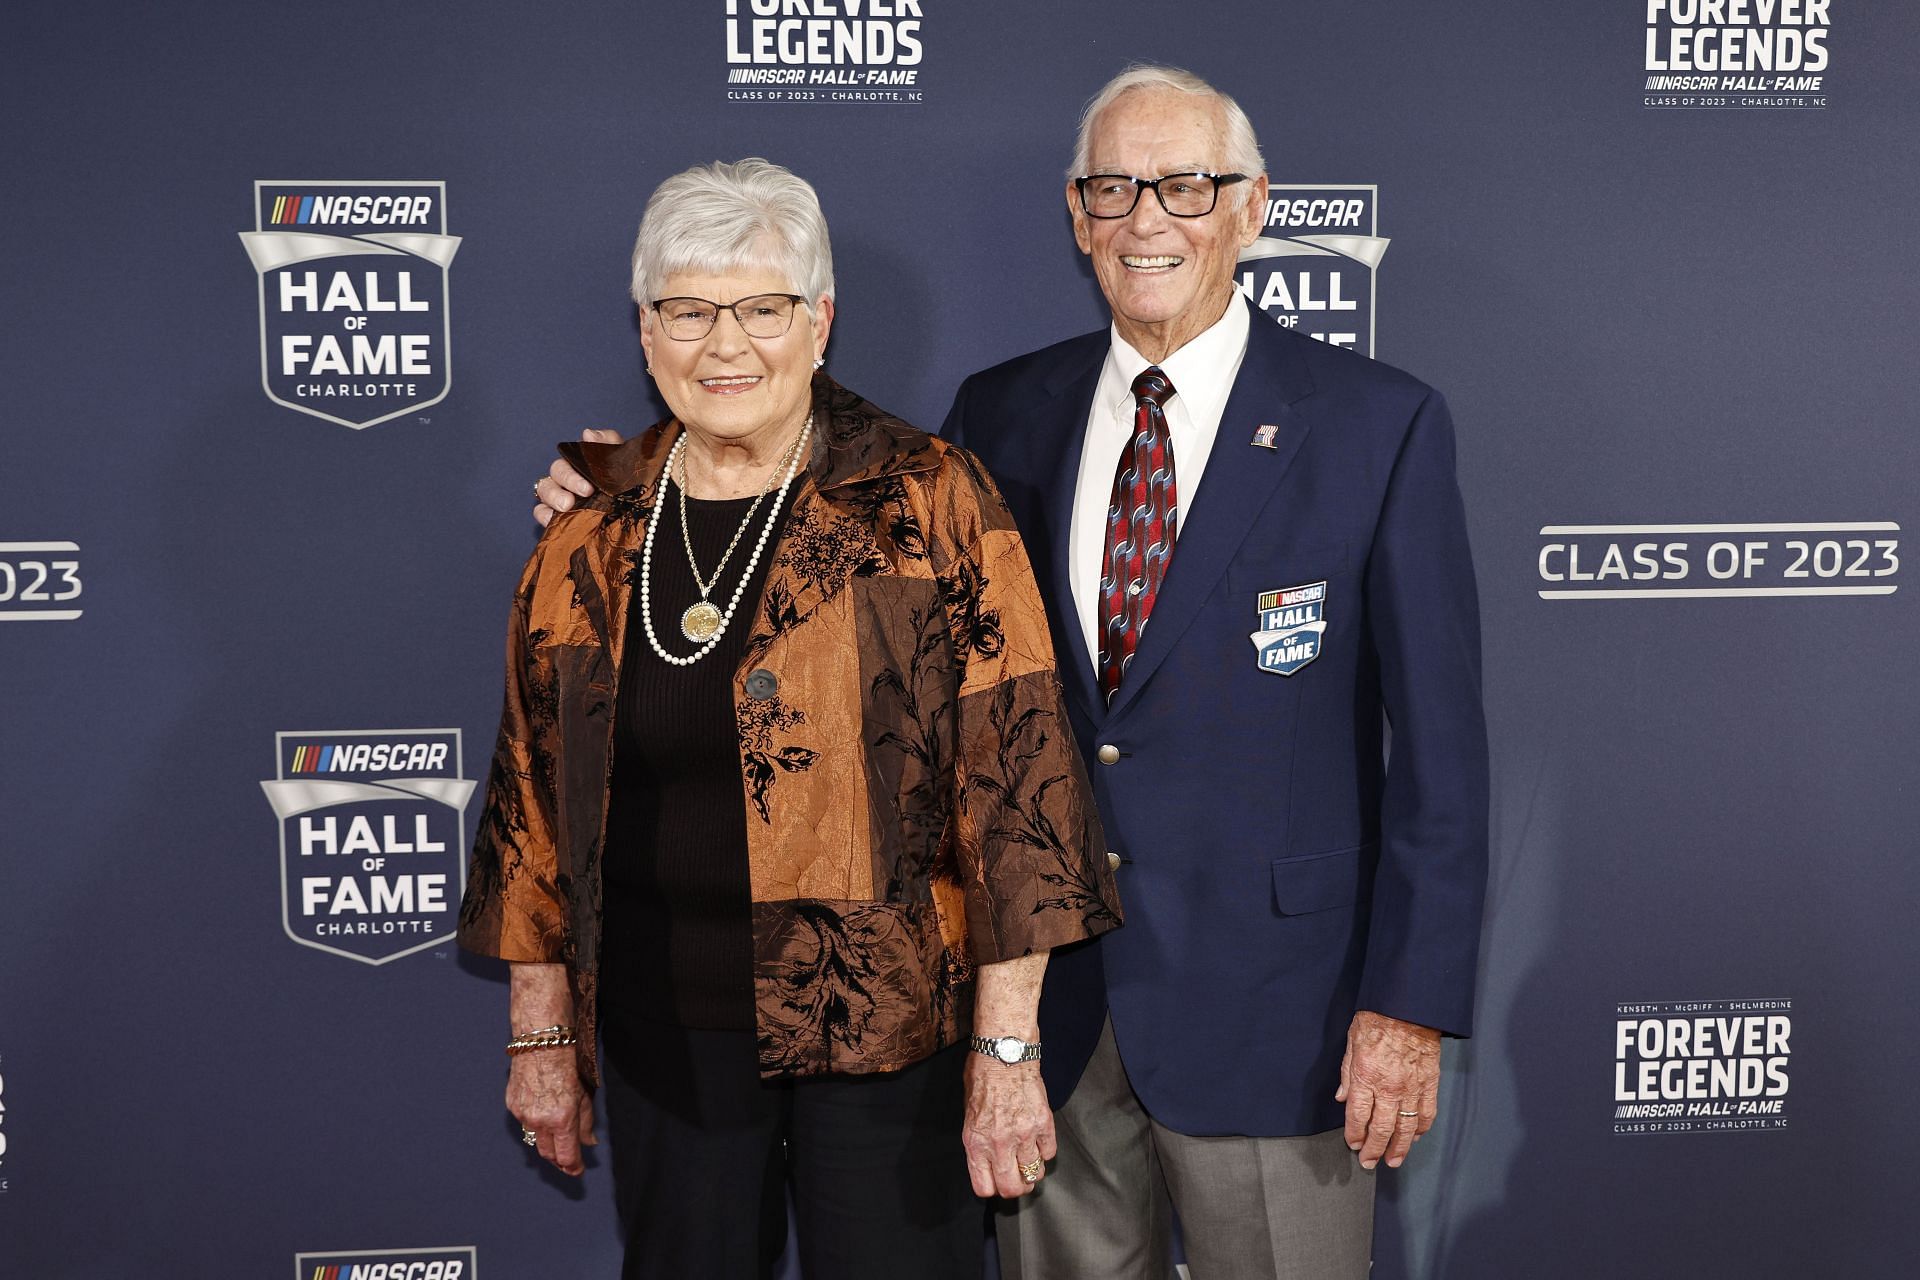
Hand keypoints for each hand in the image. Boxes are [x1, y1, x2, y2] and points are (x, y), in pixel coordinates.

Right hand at [506, 1047, 597, 1175]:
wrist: (542, 1040)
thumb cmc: (568, 1061)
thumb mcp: (586, 1092)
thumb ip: (587, 1121)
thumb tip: (590, 1142)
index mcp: (561, 1119)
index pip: (566, 1156)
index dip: (573, 1167)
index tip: (578, 1170)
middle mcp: (539, 1120)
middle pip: (548, 1153)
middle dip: (559, 1160)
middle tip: (568, 1160)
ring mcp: (522, 1113)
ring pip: (535, 1139)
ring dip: (546, 1142)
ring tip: (557, 1139)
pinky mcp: (512, 1104)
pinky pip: (524, 1122)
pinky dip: (535, 1123)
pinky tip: (542, 1114)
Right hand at [533, 427, 621, 525]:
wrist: (634, 512)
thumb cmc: (625, 482)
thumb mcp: (623, 462)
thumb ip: (609, 443)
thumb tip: (588, 434)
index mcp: (582, 461)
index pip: (570, 457)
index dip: (576, 470)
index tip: (589, 488)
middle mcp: (568, 477)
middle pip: (557, 471)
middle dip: (568, 481)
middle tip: (585, 494)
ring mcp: (559, 495)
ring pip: (544, 489)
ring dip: (552, 496)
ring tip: (566, 507)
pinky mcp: (556, 516)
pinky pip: (540, 511)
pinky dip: (543, 514)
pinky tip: (553, 520)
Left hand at [961, 1051, 1056, 1197]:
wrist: (1004, 1053)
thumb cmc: (982, 1077)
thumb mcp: (968, 1112)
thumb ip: (977, 1140)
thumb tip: (986, 1160)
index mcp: (976, 1142)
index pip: (984, 1187)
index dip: (992, 1188)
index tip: (996, 1182)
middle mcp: (999, 1144)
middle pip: (1012, 1189)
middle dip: (1016, 1187)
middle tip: (1018, 1178)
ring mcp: (1023, 1135)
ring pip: (1034, 1174)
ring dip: (1032, 1171)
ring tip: (1029, 1160)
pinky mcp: (1043, 1125)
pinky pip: (1050, 1153)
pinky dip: (1045, 1151)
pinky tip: (1039, 1142)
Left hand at [1336, 1009, 1440, 1170]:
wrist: (1409, 1006)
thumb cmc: (1378, 1019)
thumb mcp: (1351, 1043)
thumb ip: (1347, 1074)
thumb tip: (1342, 1097)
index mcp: (1366, 1077)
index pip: (1358, 1117)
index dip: (1355, 1135)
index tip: (1353, 1144)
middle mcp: (1389, 1088)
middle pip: (1381, 1129)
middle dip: (1374, 1149)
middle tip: (1370, 1162)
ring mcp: (1412, 1088)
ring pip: (1406, 1128)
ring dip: (1399, 1148)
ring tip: (1393, 1161)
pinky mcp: (1430, 1084)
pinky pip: (1427, 1114)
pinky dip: (1422, 1129)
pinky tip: (1416, 1137)